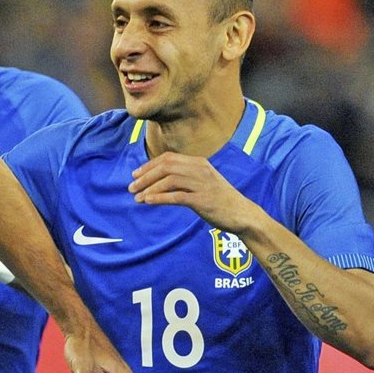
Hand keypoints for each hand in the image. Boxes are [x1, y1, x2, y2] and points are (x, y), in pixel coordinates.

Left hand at [129, 151, 257, 232]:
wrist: (242, 214)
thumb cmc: (218, 199)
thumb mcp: (201, 181)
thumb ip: (183, 177)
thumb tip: (156, 180)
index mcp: (199, 163)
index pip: (168, 158)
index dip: (148, 165)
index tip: (135, 175)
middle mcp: (200, 170)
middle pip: (166, 167)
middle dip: (145, 177)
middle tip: (131, 187)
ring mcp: (202, 184)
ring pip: (169, 180)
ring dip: (149, 188)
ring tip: (137, 198)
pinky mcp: (203, 200)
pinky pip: (177, 196)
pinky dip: (160, 198)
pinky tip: (148, 202)